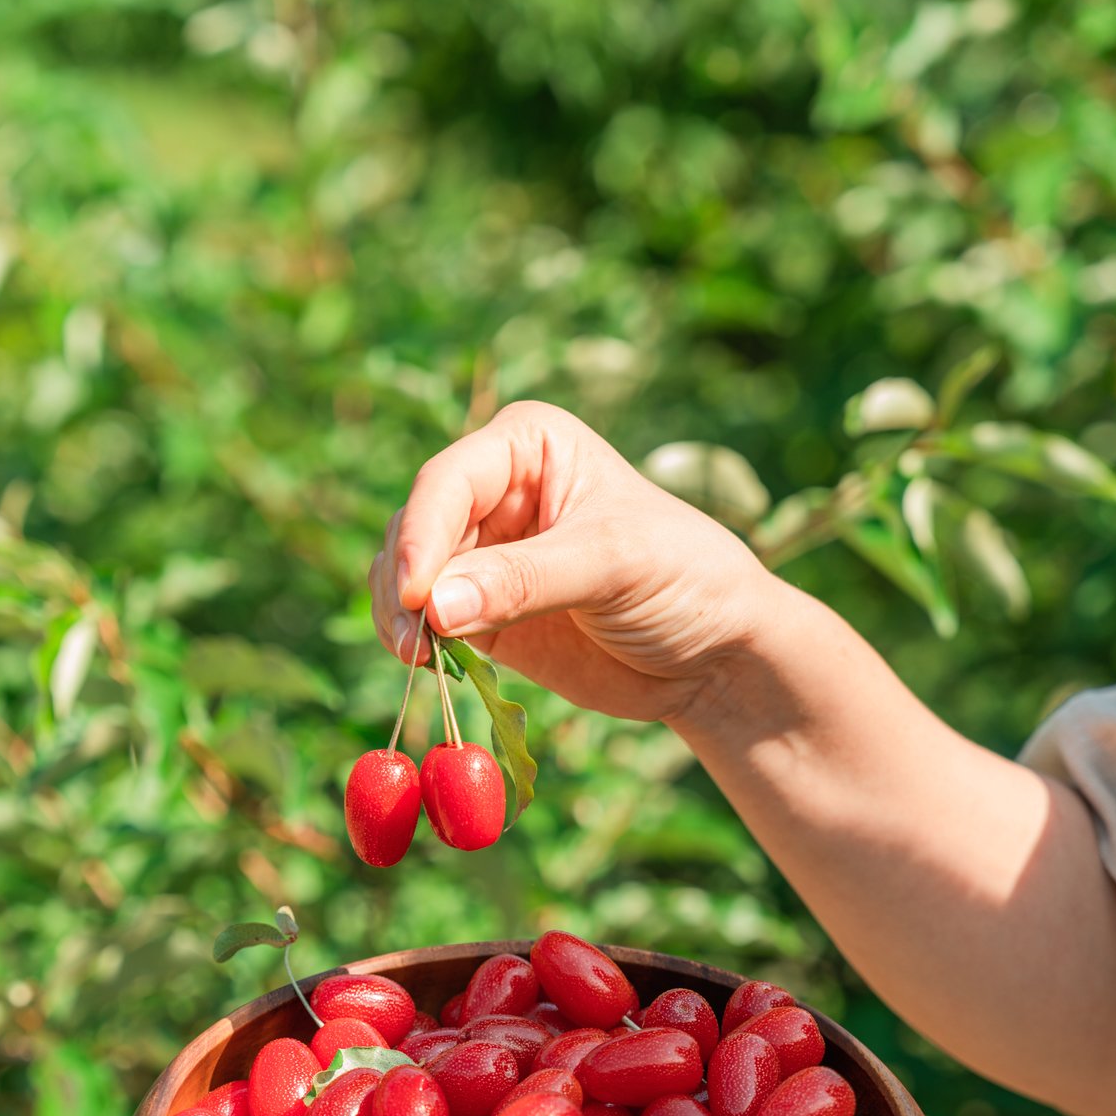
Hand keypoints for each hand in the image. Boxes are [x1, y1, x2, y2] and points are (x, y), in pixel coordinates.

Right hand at [367, 401, 780, 721]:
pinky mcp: (479, 613)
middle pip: (414, 529)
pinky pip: (423, 622)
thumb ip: (525, 581)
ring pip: (405, 576)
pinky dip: (416, 644)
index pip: (449, 481)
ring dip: (401, 618)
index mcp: (527, 446)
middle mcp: (493, 491)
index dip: (423, 535)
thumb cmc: (684, 579)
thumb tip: (435, 608)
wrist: (714, 654)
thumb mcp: (614, 564)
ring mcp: (482, 554)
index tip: (418, 595)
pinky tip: (431, 668)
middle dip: (406, 584)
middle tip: (415, 644)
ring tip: (420, 661)